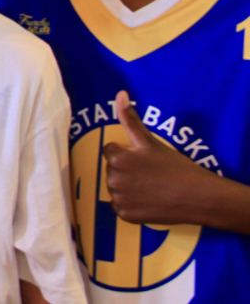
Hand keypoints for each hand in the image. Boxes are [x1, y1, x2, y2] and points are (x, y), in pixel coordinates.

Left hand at [103, 90, 217, 225]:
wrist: (198, 196)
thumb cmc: (175, 166)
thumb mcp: (150, 140)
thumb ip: (130, 118)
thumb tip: (120, 93)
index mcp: (117, 157)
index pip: (110, 151)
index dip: (127, 154)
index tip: (144, 160)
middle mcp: (113, 178)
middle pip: (111, 170)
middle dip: (126, 170)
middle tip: (150, 174)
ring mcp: (119, 199)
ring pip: (115, 188)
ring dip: (127, 187)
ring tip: (150, 187)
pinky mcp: (125, 215)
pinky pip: (120, 206)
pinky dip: (131, 204)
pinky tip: (148, 200)